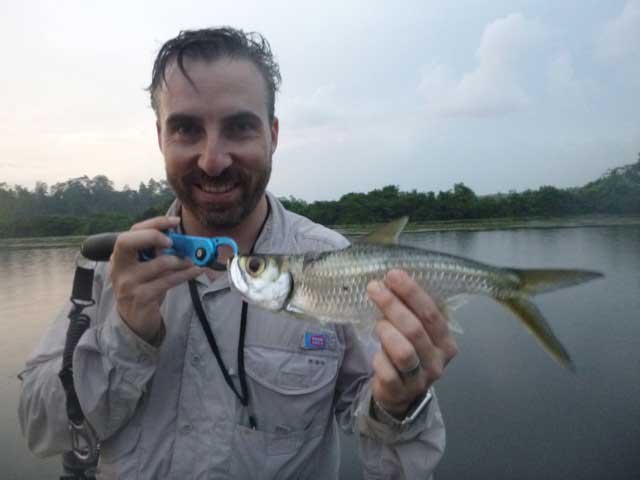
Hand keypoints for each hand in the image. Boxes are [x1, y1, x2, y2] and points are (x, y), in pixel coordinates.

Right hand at [110, 216, 202, 341]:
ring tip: (191, 260)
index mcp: (119, 256)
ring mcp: (128, 284)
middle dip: (153, 236)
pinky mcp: (142, 297)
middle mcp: (119, 268)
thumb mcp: (144, 267)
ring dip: (180, 260)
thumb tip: (179, 236)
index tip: (174, 222)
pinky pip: (169, 280)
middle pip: (127, 242)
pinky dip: (186, 274)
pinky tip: (196, 270)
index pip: (132, 232)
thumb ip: (155, 252)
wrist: (134, 320)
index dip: (154, 223)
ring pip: (158, 263)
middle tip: (172, 241)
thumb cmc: (142, 288)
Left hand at [367, 270, 457, 417]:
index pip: (431, 313)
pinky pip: (388, 372)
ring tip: (378, 324)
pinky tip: (376, 353)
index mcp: (445, 342)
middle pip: (415, 330)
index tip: (392, 275)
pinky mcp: (400, 392)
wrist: (400, 392)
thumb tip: (391, 280)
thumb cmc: (408, 351)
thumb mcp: (416, 332)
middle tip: (375, 289)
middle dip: (393, 306)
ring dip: (387, 332)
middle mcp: (437, 361)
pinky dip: (379, 358)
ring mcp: (420, 379)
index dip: (412, 293)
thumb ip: (410, 311)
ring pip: (404, 352)